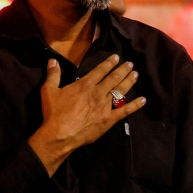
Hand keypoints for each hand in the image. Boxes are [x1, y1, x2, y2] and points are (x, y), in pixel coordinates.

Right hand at [28, 54, 145, 175]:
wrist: (60, 134)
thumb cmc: (54, 113)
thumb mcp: (49, 91)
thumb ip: (53, 74)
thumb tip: (52, 60)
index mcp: (85, 84)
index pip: (100, 70)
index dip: (109, 63)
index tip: (117, 57)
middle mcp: (98, 92)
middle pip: (114, 78)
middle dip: (123, 70)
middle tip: (130, 64)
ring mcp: (105, 106)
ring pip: (121, 91)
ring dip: (129, 82)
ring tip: (135, 75)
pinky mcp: (109, 119)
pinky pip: (125, 111)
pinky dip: (135, 105)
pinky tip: (143, 100)